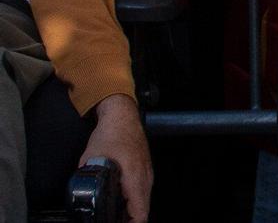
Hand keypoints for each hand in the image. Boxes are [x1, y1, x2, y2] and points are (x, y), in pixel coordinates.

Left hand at [82, 94, 150, 222]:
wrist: (122, 116)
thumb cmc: (111, 134)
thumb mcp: (90, 160)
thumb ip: (86, 179)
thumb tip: (79, 194)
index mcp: (134, 178)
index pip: (140, 212)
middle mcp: (145, 178)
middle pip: (142, 210)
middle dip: (129, 220)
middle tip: (112, 221)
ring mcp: (147, 173)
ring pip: (143, 202)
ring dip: (131, 212)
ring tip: (115, 217)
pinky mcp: (144, 170)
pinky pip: (142, 192)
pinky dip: (133, 202)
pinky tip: (120, 202)